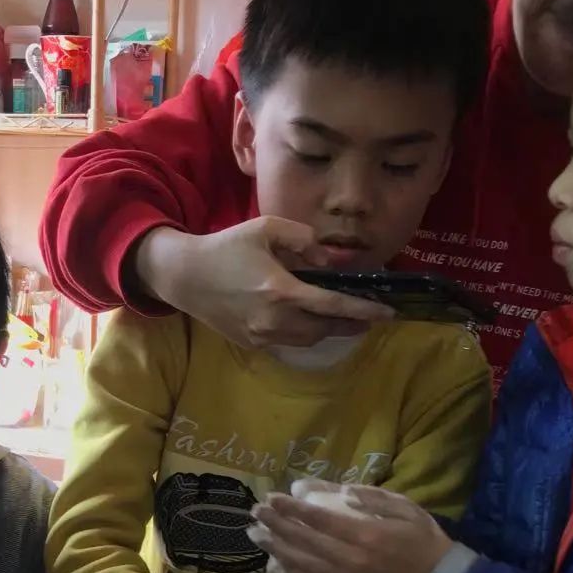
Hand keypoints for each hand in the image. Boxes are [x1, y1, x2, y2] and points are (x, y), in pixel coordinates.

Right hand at [133, 220, 393, 349]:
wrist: (186, 277)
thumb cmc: (226, 247)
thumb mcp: (267, 228)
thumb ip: (304, 239)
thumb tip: (329, 258)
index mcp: (281, 290)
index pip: (333, 305)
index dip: (363, 310)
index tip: (387, 312)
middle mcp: (274, 320)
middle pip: (324, 328)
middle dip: (350, 323)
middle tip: (369, 316)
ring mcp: (262, 335)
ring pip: (308, 340)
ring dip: (327, 329)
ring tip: (342, 318)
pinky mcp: (252, 343)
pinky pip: (287, 342)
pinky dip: (304, 333)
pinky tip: (309, 321)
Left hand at [249, 479, 451, 572]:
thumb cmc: (419, 535)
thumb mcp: (402, 505)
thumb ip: (372, 496)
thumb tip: (342, 491)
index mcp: (365, 535)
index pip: (319, 520)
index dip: (292, 510)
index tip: (272, 498)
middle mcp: (350, 559)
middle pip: (304, 541)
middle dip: (276, 525)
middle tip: (255, 512)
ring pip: (301, 564)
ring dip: (275, 548)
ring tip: (256, 534)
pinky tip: (274, 563)